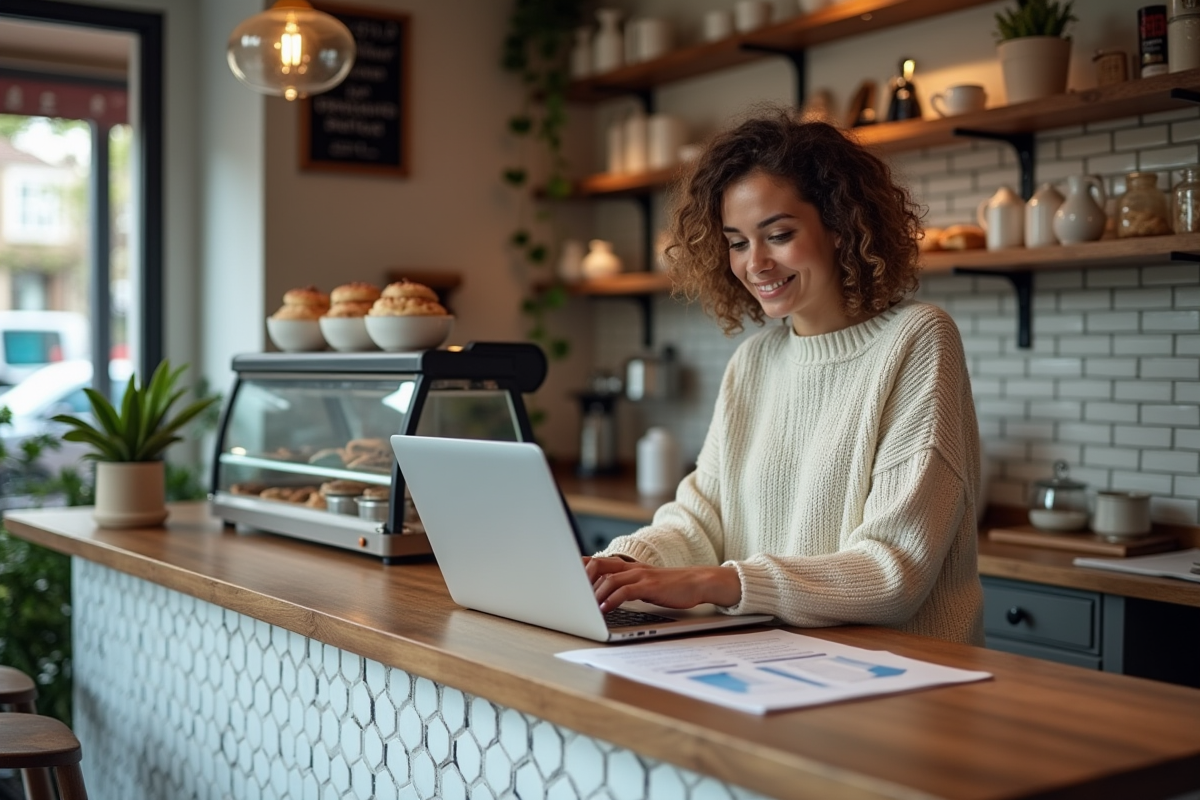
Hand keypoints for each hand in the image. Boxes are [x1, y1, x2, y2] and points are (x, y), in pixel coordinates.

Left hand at [583, 556, 741, 612]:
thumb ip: (624, 584)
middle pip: (597, 565)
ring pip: (608, 579)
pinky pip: (625, 591)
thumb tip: (602, 595)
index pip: (596, 561)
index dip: (578, 568)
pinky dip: (611, 600)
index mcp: (627, 566)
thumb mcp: (643, 582)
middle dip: (581, 580)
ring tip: (584, 608)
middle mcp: (631, 567)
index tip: (563, 578)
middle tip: (571, 596)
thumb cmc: (668, 585)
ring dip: (594, 594)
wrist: (697, 582)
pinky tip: (604, 610)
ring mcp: (640, 575)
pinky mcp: (649, 585)